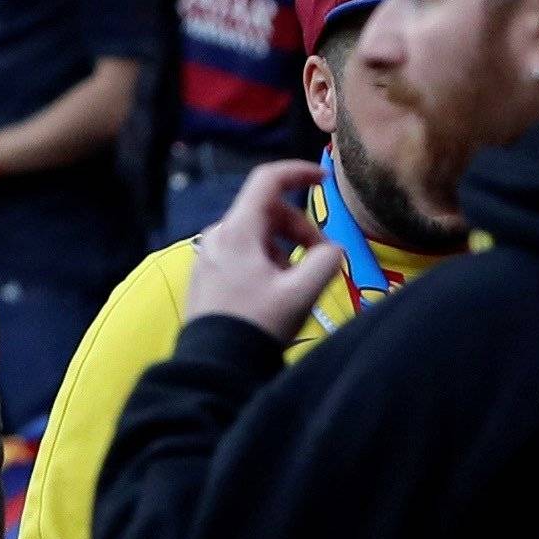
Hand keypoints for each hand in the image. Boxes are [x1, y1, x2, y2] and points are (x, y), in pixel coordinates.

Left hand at [181, 159, 343, 339]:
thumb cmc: (258, 324)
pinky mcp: (206, 274)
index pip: (267, 180)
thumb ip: (325, 262)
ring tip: (295, 282)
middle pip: (266, 211)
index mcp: (238, 230)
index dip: (298, 172)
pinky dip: (265, 260)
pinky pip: (241, 252)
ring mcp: (208, 254)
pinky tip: (274, 291)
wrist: (215, 366)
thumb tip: (332, 250)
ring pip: (256, 234)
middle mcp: (218, 234)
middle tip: (320, 257)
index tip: (323, 179)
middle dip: (299, 227)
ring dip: (283, 248)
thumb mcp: (300, 294)